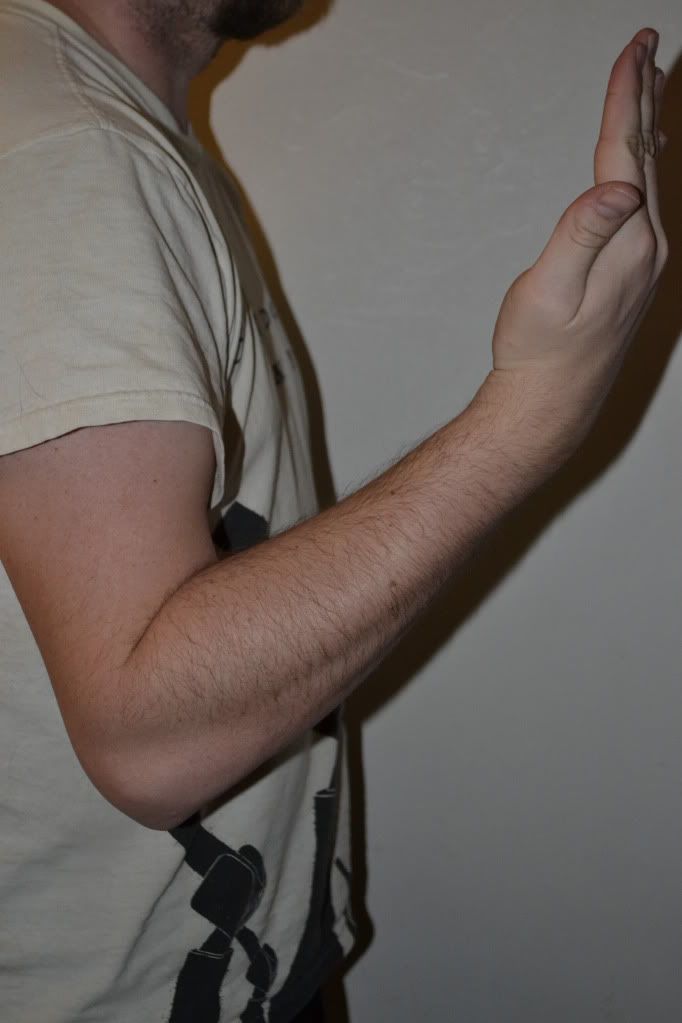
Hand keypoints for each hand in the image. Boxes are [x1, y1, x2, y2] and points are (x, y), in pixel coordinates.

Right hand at [487, 28, 667, 463]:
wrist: (551, 401)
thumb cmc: (540, 350)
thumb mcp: (551, 291)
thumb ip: (584, 235)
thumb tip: (618, 189)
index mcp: (629, 243)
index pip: (627, 154)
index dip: (626, 98)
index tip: (632, 51)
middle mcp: (647, 247)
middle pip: (645, 156)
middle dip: (643, 97)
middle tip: (647, 47)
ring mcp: (644, 261)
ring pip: (647, 176)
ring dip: (646, 127)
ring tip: (648, 87)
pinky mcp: (633, 273)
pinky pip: (643, 201)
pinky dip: (641, 165)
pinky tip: (640, 162)